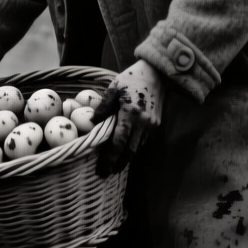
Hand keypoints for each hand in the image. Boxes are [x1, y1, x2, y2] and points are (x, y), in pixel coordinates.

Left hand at [90, 59, 162, 176]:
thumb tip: (91, 123)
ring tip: (113, 166)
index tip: (101, 167)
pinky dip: (133, 149)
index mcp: (130, 114)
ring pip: (137, 148)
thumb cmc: (131, 79)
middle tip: (105, 173)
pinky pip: (143, 141)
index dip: (110, 157)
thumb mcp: (113, 89)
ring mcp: (152, 125)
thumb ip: (103, 107)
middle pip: (129, 151)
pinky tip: (124, 153)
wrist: (157, 74)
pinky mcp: (156, 125)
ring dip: (125, 159)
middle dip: (117, 164)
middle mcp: (143, 123)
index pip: (119, 142)